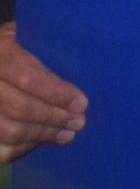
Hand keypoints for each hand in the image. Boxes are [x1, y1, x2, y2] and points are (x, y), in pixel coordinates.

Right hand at [0, 22, 84, 160]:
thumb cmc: (19, 42)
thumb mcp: (28, 40)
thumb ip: (46, 58)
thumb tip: (76, 89)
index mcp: (0, 53)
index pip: (27, 77)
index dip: (57, 93)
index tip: (82, 103)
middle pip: (19, 108)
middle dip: (54, 118)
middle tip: (79, 122)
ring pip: (8, 131)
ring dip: (43, 134)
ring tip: (67, 133)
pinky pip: (0, 149)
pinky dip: (22, 148)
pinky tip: (41, 141)